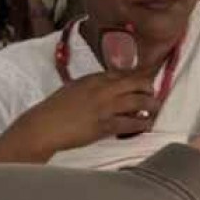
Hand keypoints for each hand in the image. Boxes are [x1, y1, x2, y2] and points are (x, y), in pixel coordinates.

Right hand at [17, 66, 161, 155]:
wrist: (44, 126)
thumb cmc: (55, 109)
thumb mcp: (74, 88)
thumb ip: (92, 86)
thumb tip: (108, 88)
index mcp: (93, 78)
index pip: (122, 72)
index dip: (136, 76)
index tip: (144, 80)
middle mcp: (102, 89)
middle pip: (135, 83)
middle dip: (148, 88)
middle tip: (152, 93)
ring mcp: (105, 107)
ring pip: (138, 102)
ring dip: (151, 105)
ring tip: (155, 108)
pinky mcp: (105, 125)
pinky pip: (131, 123)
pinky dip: (142, 123)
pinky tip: (147, 124)